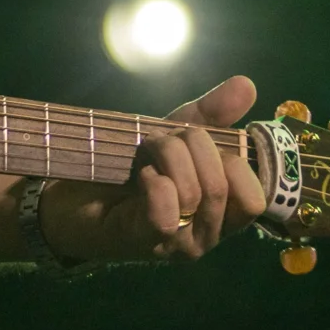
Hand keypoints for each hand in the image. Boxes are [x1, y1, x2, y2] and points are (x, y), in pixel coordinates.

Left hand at [39, 75, 266, 264]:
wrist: (75, 192)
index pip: (255, 197)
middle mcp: (208, 234)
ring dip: (166, 156)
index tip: (202, 143)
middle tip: (162, 140)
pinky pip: (165, 214)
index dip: (233, 162)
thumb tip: (248, 85)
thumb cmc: (132, 167)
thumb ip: (213, 114)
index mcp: (223, 213)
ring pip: (194, 194)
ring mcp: (178, 244)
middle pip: (221, 185)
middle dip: (190, 146)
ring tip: (145, 154)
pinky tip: (140, 176)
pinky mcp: (145, 242)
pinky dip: (153, 183)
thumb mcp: (176, 134)